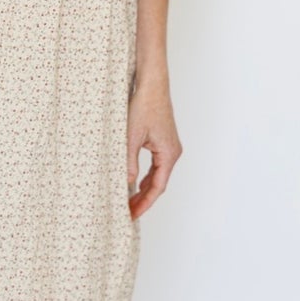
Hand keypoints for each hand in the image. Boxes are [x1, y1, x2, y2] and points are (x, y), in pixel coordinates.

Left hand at [126, 79, 182, 218]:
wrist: (152, 85)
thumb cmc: (144, 106)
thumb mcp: (131, 136)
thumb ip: (129, 161)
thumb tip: (127, 183)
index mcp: (169, 154)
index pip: (157, 187)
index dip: (144, 204)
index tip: (132, 215)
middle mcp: (172, 152)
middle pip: (158, 184)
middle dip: (143, 200)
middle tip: (127, 213)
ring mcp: (169, 147)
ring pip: (157, 176)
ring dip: (143, 189)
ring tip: (128, 202)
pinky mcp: (163, 141)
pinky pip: (156, 166)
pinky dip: (145, 177)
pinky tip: (134, 183)